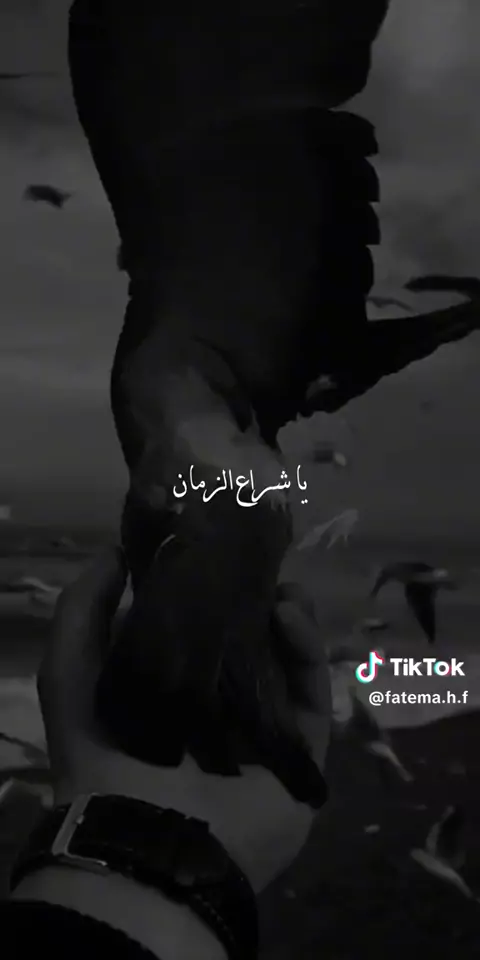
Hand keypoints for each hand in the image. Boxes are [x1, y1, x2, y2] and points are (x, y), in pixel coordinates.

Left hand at [37, 546, 330, 893]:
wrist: (150, 837)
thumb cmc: (104, 751)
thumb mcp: (70, 672)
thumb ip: (84, 609)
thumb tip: (114, 550)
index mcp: (165, 696)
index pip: (194, 634)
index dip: (206, 592)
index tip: (214, 552)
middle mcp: (213, 713)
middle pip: (247, 646)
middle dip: (256, 603)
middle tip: (260, 566)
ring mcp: (258, 735)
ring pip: (286, 667)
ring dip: (290, 621)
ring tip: (286, 588)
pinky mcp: (296, 753)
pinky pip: (312, 697)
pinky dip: (308, 652)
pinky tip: (293, 614)